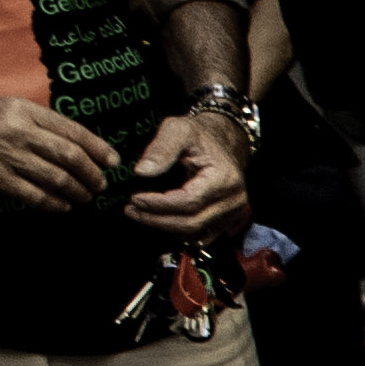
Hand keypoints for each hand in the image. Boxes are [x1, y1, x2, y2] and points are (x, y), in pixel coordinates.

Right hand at [0, 93, 126, 209]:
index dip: (98, 147)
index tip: (112, 160)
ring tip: (85, 196)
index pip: (71, 129)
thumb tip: (78, 146)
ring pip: (56, 178)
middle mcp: (16, 129)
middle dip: (92, 174)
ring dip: (77, 191)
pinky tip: (62, 206)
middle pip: (69, 156)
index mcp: (22, 108)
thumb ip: (38, 123)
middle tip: (100, 183)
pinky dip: (54, 204)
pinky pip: (34, 195)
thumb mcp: (4, 108)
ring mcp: (4, 154)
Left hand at [118, 102, 247, 238]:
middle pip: (191, 222)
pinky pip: (200, 235)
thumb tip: (142, 172)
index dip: (159, 204)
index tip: (134, 198)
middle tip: (131, 210)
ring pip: (194, 233)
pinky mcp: (226, 220)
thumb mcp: (178, 130)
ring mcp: (232, 213)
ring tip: (140, 214)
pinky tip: (160, 220)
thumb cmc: (199, 135)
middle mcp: (233, 200)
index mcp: (224, 179)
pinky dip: (178, 231)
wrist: (222, 141)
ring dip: (164, 227)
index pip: (189, 202)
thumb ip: (160, 149)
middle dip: (157, 220)